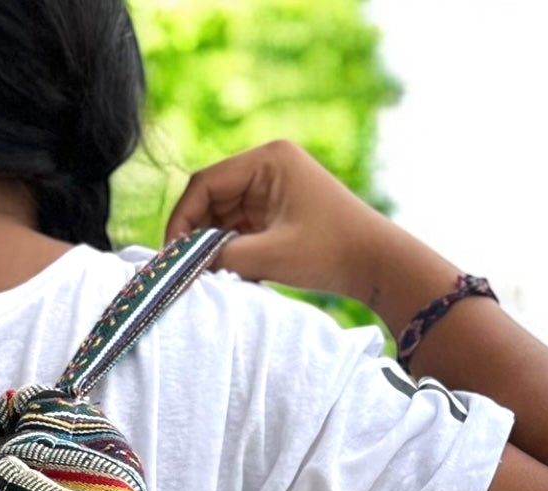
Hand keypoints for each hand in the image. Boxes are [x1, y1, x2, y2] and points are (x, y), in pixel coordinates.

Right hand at [164, 140, 398, 305]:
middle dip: (194, 234)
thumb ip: (221, 257)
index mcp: (268, 159)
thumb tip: (181, 267)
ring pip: (220, 216)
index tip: (172, 256)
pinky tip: (226, 272)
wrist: (375, 263)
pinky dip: (226, 250)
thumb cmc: (329, 252)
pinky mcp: (274, 211)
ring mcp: (271, 188)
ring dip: (210, 245)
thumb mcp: (270, 256)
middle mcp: (267, 166)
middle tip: (183, 269)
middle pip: (209, 198)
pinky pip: (236, 227)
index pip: (205, 183)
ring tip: (206, 274)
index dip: (182, 219)